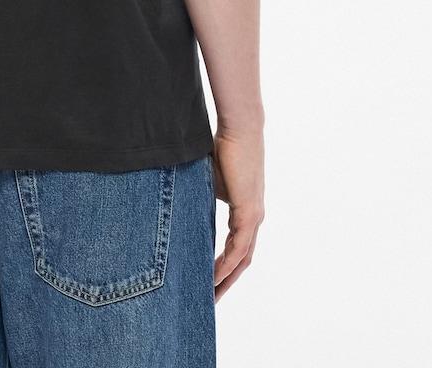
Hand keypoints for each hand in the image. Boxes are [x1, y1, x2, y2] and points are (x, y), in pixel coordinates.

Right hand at [211, 123, 264, 300]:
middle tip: (208, 301)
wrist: (239, 129)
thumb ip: (199, 197)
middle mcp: (253, 218)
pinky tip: (214, 278)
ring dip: (226, 280)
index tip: (206, 280)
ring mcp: (254, 217)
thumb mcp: (207, 180)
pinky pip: (239, 248)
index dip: (222, 266)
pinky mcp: (250, 213)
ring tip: (209, 297)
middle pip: (241, 261)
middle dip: (225, 283)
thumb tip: (177, 206)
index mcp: (244, 211)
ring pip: (241, 259)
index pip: (234, 247)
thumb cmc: (223, 147)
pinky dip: (227, 265)